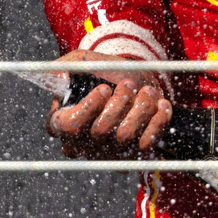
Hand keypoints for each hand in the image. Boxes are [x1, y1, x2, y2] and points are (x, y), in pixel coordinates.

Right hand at [46, 50, 170, 158]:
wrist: (136, 82)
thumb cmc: (105, 73)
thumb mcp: (83, 63)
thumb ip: (67, 66)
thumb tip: (57, 74)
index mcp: (62, 123)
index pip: (70, 125)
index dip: (89, 107)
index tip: (104, 88)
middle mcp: (82, 144)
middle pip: (101, 130)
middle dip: (120, 102)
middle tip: (128, 84)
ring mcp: (108, 152)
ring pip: (125, 136)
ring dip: (141, 107)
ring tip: (146, 91)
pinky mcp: (133, 155)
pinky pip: (146, 144)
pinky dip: (158, 121)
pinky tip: (161, 104)